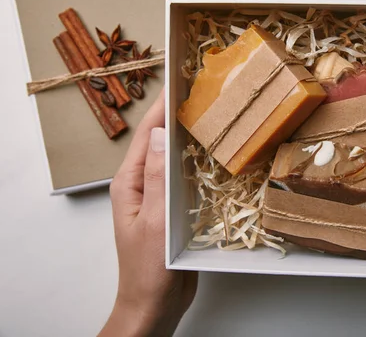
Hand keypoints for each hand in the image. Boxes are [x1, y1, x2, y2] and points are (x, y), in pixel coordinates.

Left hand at [99, 89, 197, 336]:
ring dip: (188, 135)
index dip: (161, 107)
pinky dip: (197, 160)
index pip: (146, 135)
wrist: (154, 304)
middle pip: (158, 140)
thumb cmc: (150, 269)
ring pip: (172, 156)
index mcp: (130, 183)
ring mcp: (156, 196)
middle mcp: (141, 185)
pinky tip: (214, 153)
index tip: (178, 81)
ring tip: (210, 114)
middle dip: (176, 115)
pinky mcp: (171, 208)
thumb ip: (157, 178)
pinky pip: (183, 176)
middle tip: (201, 92)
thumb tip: (159, 134)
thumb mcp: (155, 221)